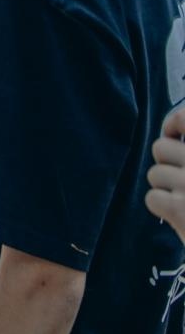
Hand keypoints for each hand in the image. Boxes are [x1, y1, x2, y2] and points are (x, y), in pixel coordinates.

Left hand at [146, 107, 184, 241]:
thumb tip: (169, 131)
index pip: (184, 117)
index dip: (172, 123)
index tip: (172, 135)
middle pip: (159, 148)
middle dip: (165, 165)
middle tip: (182, 181)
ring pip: (154, 174)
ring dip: (165, 189)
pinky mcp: (182, 210)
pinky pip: (152, 198)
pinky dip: (161, 208)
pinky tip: (180, 216)